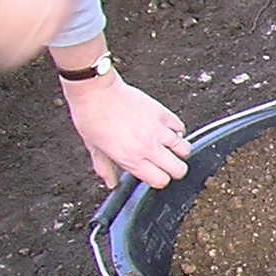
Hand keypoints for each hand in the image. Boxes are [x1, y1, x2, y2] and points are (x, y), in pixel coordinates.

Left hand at [61, 71, 188, 188]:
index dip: (159, 180)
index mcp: (130, 159)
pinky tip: (167, 130)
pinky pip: (180, 128)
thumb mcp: (94, 148)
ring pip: (185, 149)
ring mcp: (158, 130)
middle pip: (178, 169)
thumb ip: (105, 168)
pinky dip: (177, 131)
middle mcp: (148, 147)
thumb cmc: (91, 117)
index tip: (154, 174)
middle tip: (166, 164)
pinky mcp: (163, 114)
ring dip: (178, 151)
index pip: (160, 180)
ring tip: (169, 147)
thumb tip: (112, 183)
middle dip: (174, 170)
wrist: (96, 92)